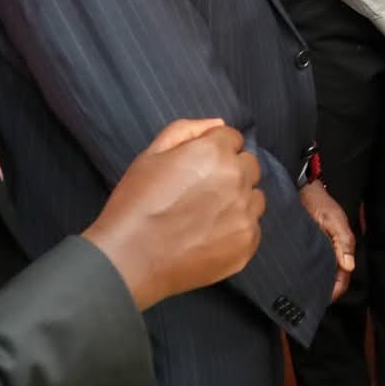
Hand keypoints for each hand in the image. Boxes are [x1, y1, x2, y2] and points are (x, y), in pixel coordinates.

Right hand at [83, 119, 264, 311]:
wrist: (129, 260)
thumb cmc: (135, 205)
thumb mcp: (150, 155)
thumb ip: (187, 130)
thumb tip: (219, 124)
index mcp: (215, 152)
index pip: (233, 139)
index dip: (215, 150)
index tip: (198, 168)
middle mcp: (237, 178)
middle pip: (249, 165)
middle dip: (231, 172)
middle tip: (202, 192)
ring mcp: (245, 212)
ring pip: (255, 196)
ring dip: (239, 200)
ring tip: (207, 215)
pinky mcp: (247, 242)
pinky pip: (253, 226)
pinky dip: (238, 229)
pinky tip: (210, 236)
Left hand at [300, 180, 355, 300]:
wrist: (299, 188)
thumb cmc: (319, 202)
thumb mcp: (333, 220)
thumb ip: (343, 241)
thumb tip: (349, 266)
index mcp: (340, 250)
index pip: (341, 279)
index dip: (334, 292)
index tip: (321, 302)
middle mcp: (328, 254)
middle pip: (328, 281)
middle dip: (319, 293)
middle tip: (303, 303)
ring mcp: (314, 252)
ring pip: (314, 275)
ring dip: (308, 285)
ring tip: (294, 295)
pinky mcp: (301, 249)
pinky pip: (302, 267)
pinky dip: (298, 275)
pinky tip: (288, 280)